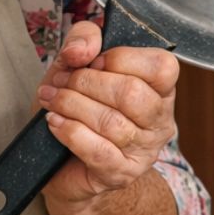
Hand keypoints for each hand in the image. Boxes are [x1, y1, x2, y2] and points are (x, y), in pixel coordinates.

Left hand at [38, 21, 179, 205]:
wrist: (64, 162)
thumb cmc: (78, 109)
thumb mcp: (76, 64)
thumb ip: (83, 41)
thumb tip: (81, 50)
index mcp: (159, 89)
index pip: (161, 67)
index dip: (121, 58)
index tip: (92, 62)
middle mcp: (160, 120)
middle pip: (132, 93)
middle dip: (87, 82)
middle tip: (62, 82)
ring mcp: (144, 150)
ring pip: (111, 122)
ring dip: (71, 106)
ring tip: (52, 101)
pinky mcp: (122, 173)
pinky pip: (97, 150)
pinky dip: (70, 131)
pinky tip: (55, 123)